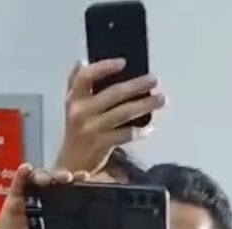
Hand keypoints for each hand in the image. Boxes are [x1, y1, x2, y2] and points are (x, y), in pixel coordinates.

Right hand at [0, 165, 88, 228]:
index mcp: (59, 208)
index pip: (70, 190)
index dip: (78, 182)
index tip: (87, 179)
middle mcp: (46, 197)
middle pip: (55, 180)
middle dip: (62, 175)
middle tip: (69, 178)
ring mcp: (30, 194)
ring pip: (39, 177)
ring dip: (44, 175)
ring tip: (48, 179)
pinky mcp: (14, 196)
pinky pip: (18, 181)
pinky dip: (22, 173)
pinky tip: (26, 169)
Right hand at [55, 59, 164, 173]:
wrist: (70, 165)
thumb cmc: (75, 133)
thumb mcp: (71, 106)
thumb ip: (75, 83)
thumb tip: (82, 61)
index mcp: (74, 99)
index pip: (85, 76)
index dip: (104, 67)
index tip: (123, 62)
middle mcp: (81, 112)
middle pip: (114, 93)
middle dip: (137, 85)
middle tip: (154, 80)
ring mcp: (92, 129)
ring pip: (124, 112)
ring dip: (145, 105)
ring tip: (160, 99)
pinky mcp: (101, 144)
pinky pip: (126, 134)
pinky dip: (139, 131)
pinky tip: (149, 129)